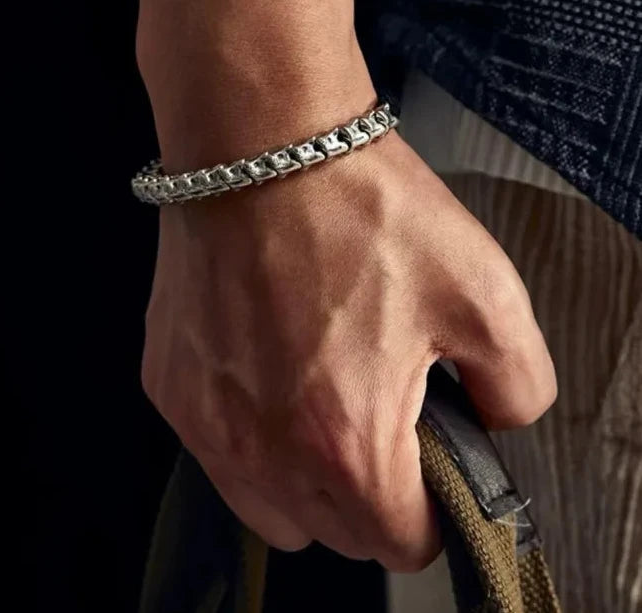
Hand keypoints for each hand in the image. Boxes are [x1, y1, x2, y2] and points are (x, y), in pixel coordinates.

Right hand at [136, 0, 556, 570]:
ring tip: (326, 394)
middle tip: (383, 410)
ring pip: (270, 507)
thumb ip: (519, 387)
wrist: (261, 144)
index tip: (431, 456)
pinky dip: (254, 429)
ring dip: (308, 477)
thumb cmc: (358, 208)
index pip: (402, 545)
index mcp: (347, 444)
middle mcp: (263, 452)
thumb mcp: (487, 291)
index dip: (433, 507)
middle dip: (372, 493)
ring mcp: (206, 422)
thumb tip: (497, 419)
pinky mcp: (171, 384)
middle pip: (335, 533)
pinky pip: (220, 447)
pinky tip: (273, 361)